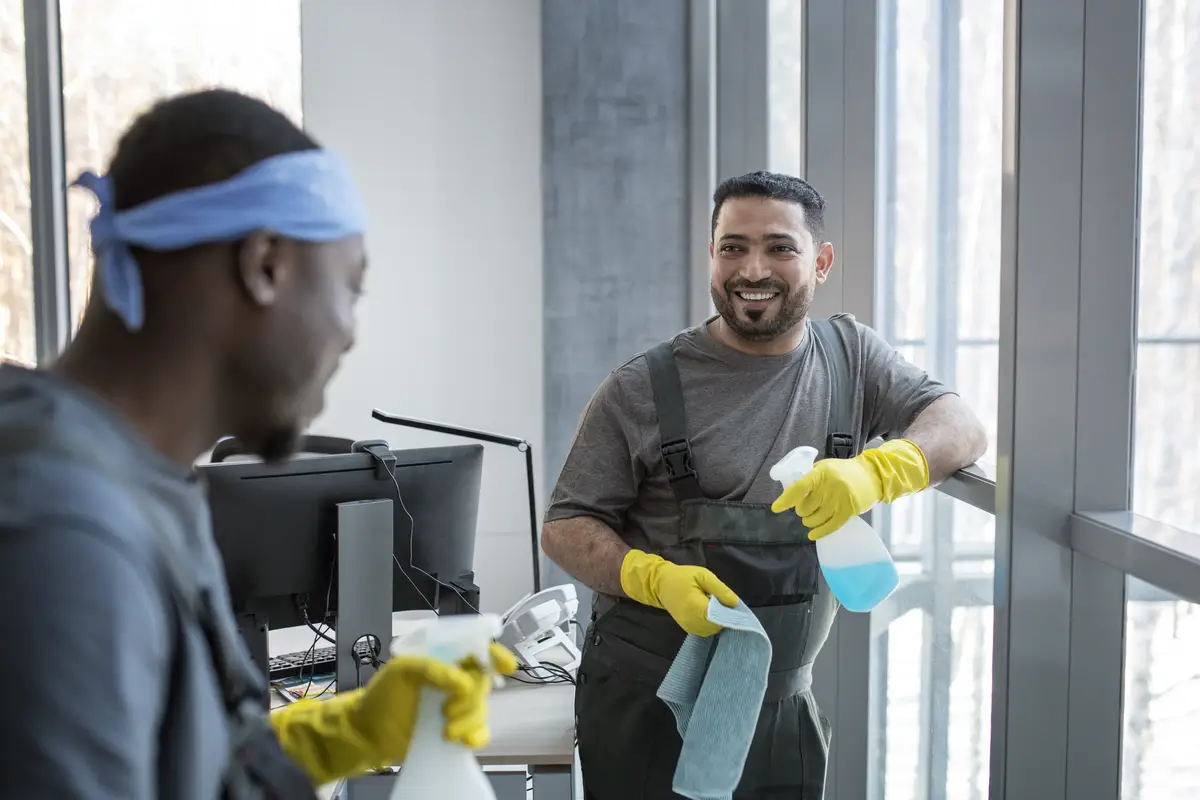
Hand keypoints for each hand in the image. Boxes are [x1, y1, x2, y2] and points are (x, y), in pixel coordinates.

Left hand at [271, 642, 517, 785]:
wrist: (367, 732)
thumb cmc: (382, 695)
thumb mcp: (401, 670)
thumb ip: (432, 669)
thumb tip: (463, 682)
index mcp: (445, 660)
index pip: (478, 650)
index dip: (495, 655)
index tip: (505, 666)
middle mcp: (455, 681)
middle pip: (483, 683)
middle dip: (471, 699)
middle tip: (447, 710)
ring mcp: (456, 706)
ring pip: (481, 709)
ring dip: (469, 720)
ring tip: (445, 730)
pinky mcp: (455, 730)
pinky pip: (478, 732)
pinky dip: (477, 736)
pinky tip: (465, 742)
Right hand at [620, 549, 738, 636]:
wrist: (660, 584)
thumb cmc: (682, 577)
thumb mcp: (703, 576)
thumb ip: (720, 589)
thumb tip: (735, 603)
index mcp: (695, 607)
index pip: (719, 618)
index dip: (730, 614)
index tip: (735, 606)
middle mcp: (692, 621)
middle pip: (717, 625)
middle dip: (725, 616)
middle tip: (725, 603)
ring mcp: (689, 627)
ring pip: (712, 630)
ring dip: (719, 620)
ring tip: (717, 606)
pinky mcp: (688, 628)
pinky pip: (706, 630)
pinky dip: (711, 623)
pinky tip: (710, 612)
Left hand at [771, 439, 928, 539]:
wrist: (873, 475)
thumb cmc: (845, 471)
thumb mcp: (825, 467)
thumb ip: (810, 477)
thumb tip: (791, 492)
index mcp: (821, 473)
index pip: (799, 488)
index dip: (786, 500)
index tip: (776, 508)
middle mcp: (830, 486)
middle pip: (806, 507)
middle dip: (802, 510)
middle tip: (806, 507)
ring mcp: (840, 500)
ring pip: (815, 518)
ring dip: (809, 521)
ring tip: (810, 517)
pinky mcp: (849, 512)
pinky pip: (830, 527)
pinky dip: (819, 532)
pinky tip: (812, 534)